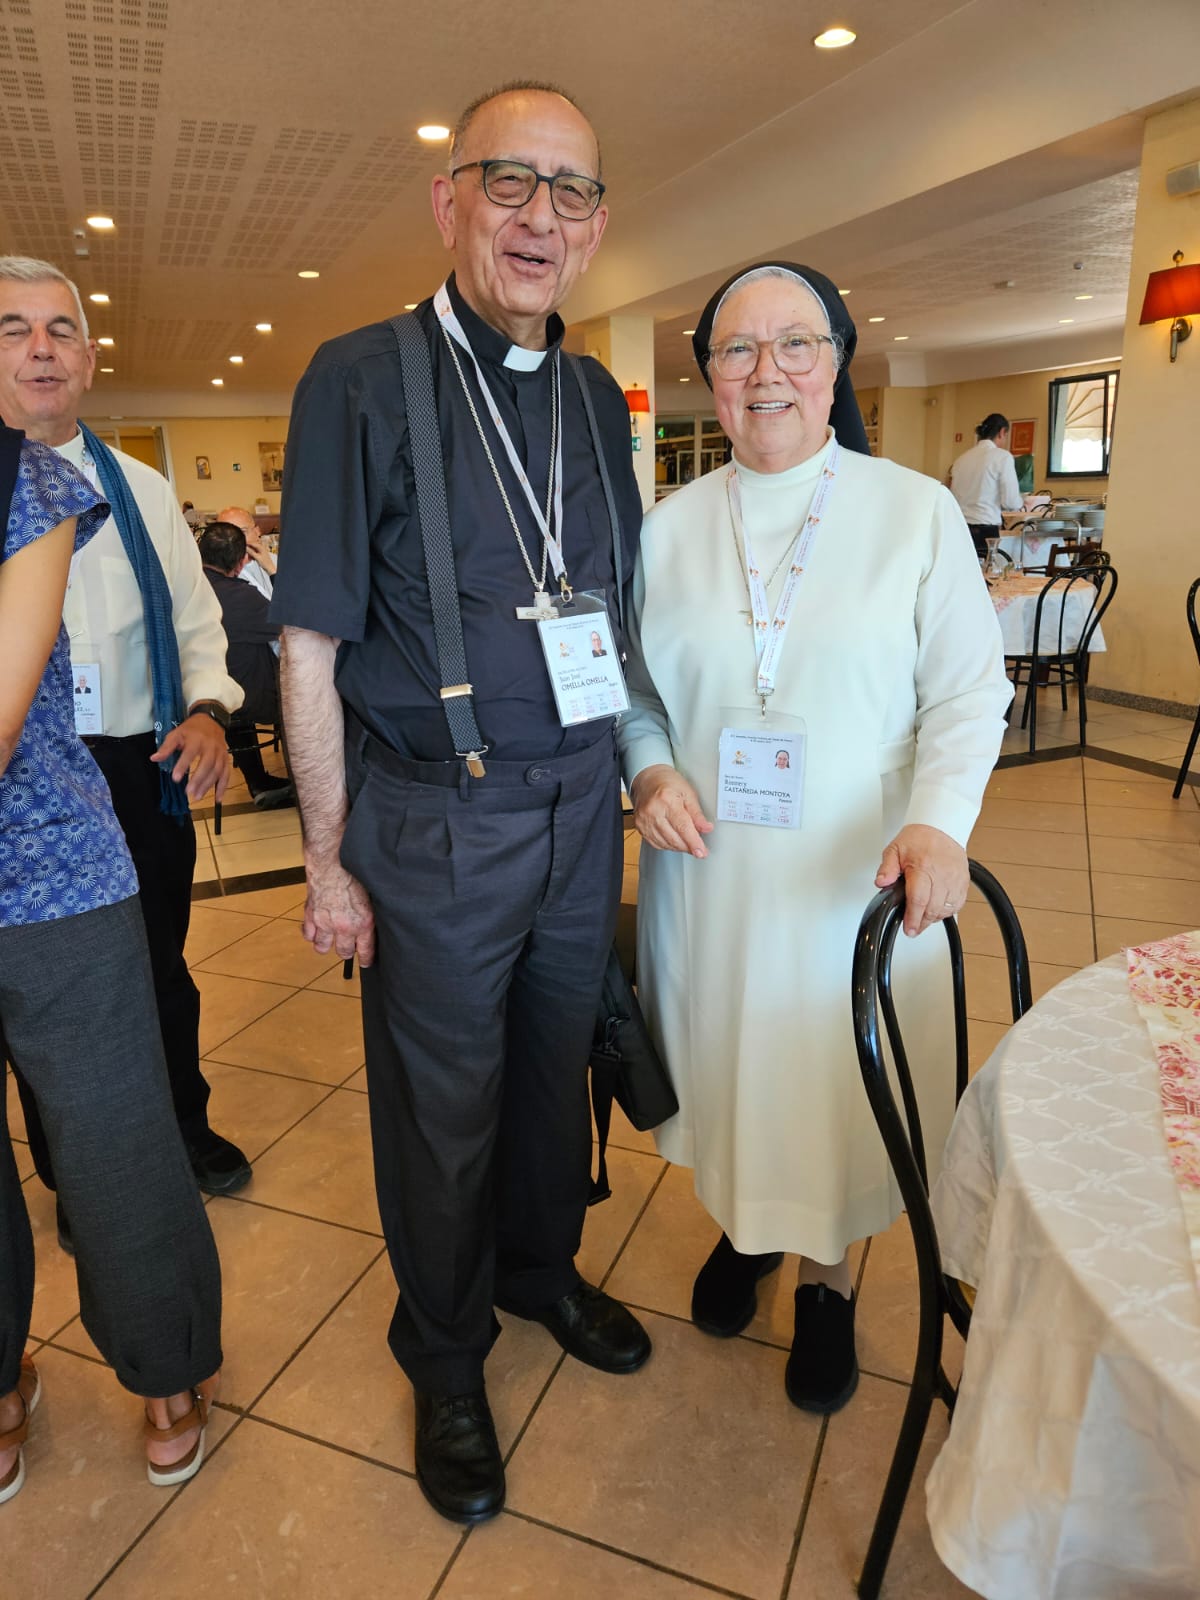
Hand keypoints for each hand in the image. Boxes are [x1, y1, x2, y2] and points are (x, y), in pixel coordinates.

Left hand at [150, 712, 230, 801]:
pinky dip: (223, 787)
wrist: (211, 720)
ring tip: (197, 796)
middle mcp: (211, 747)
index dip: (183, 766)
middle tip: (189, 791)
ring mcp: (220, 754)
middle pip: (207, 764)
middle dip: (198, 779)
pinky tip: (218, 799)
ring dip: (208, 785)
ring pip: (217, 771)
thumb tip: (154, 758)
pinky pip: (226, 774)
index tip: (176, 778)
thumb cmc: (191, 729)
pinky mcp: (226, 759)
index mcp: (197, 739)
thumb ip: (166, 747)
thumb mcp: (176, 734)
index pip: (190, 753)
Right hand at [244, 531, 275, 573]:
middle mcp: (261, 548)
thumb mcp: (257, 557)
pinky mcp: (260, 555)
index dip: (247, 544)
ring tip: (249, 557)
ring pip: (253, 551)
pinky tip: (252, 559)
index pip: (252, 543)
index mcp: (261, 547)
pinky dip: (252, 556)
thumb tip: (246, 548)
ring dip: (250, 553)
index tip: (243, 545)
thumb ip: (251, 552)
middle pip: (252, 547)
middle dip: (248, 550)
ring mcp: (261, 552)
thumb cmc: (265, 563)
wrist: (269, 568)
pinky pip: (254, 554)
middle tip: (245, 552)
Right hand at [302, 855, 375, 966]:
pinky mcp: (310, 915)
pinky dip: (311, 934)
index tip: (366, 962)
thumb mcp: (373, 896)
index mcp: (363, 923)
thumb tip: (374, 923)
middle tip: (349, 947)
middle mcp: (344, 927)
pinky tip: (316, 929)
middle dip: (347, 951)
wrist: (333, 861)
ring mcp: (325, 923)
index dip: (366, 959)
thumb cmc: (355, 873)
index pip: (366, 951)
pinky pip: (308, 934)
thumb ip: (372, 913)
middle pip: (344, 952)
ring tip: (331, 939)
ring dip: (327, 945)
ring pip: (322, 948)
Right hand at [630, 763, 713, 857]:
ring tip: (688, 842)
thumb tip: (706, 828)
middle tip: (699, 848)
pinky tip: (675, 840)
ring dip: (679, 847)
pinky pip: (656, 843)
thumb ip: (697, 813)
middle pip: (673, 838)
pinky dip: (668, 845)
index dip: (693, 842)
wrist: (648, 780)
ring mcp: (644, 820)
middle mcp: (653, 811)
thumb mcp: (688, 793)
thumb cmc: (668, 783)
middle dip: (688, 846)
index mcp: (667, 800)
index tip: (702, 852)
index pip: (682, 827)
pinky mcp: (640, 827)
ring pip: (665, 844)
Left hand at [875, 823, 968, 937]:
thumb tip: (881, 882)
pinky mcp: (963, 882)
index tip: (909, 929)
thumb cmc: (918, 839)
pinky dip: (947, 911)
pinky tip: (936, 909)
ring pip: (946, 909)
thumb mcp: (894, 849)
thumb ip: (886, 868)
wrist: (941, 827)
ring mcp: (955, 879)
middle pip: (933, 908)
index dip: (913, 918)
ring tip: (922, 917)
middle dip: (921, 922)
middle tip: (912, 928)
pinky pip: (957, 904)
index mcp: (923, 867)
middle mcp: (942, 874)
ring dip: (933, 918)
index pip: (918, 899)